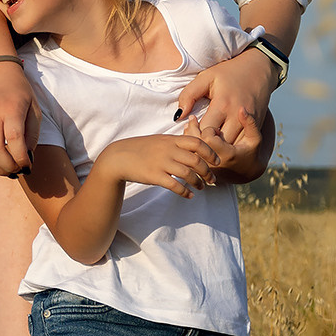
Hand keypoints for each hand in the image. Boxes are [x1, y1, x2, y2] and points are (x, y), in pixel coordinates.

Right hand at [0, 59, 39, 176]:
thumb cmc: (19, 93)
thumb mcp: (34, 109)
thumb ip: (32, 134)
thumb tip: (26, 158)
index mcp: (10, 108)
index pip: (14, 140)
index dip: (21, 158)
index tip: (28, 165)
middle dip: (8, 167)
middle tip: (18, 171)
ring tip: (8, 170)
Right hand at [98, 130, 225, 199]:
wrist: (119, 157)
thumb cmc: (140, 149)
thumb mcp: (160, 140)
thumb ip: (176, 143)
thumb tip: (194, 148)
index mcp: (171, 140)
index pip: (197, 143)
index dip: (210, 152)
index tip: (216, 161)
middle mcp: (168, 150)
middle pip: (196, 160)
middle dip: (207, 172)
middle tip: (212, 180)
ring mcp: (161, 163)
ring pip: (188, 174)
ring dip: (198, 183)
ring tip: (201, 188)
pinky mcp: (155, 176)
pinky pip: (175, 186)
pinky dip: (185, 192)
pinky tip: (189, 195)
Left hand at [175, 49, 275, 156]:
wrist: (259, 69)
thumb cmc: (228, 73)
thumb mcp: (205, 78)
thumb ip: (189, 95)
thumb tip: (177, 116)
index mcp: (223, 104)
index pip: (204, 131)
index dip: (194, 134)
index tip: (190, 127)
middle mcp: (237, 117)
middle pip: (219, 144)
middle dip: (206, 145)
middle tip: (197, 138)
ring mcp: (249, 124)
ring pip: (231, 149)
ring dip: (218, 149)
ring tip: (208, 141)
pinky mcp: (256, 128)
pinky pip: (242, 146)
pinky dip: (231, 147)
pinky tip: (222, 141)